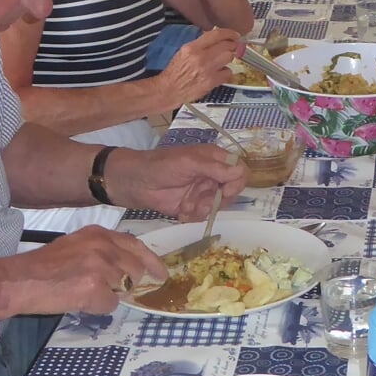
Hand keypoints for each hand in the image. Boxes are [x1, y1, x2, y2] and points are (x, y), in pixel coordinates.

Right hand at [0, 224, 165, 315]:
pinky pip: (110, 305)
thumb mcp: (75, 246)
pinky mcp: (95, 288)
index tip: (160, 273)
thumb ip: (100, 251)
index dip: (150, 261)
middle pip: (135, 269)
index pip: (135, 246)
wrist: (20, 280)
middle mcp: (104, 246)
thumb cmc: (42, 267)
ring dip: (109, 296)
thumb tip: (122, 268)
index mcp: (99, 233)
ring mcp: (101, 266)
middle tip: (106, 289)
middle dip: (126, 284)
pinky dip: (97, 308)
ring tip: (83, 292)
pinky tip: (78, 301)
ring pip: (125, 289)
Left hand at [106, 142, 245, 219]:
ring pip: (217, 206)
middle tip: (201, 201)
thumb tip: (240, 173)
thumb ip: (215, 168)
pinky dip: (192, 215)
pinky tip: (180, 211)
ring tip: (186, 205)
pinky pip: (202, 215)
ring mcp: (201, 191)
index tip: (225, 191)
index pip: (239, 170)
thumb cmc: (162, 165)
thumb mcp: (190, 163)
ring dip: (203, 208)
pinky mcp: (191, 206)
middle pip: (231, 192)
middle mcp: (211, 175)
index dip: (237, 183)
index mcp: (214, 159)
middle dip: (217, 199)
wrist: (135, 183)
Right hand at [155, 29, 241, 111]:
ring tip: (222, 60)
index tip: (234, 34)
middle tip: (232, 47)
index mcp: (192, 48)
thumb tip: (215, 37)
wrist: (170, 90)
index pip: (216, 35)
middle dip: (232, 45)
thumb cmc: (175, 72)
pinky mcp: (212, 82)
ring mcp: (208, 70)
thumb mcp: (184, 52)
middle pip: (226, 45)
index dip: (229, 33)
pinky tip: (220, 72)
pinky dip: (226, 72)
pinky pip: (228, 72)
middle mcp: (201, 57)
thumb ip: (200, 44)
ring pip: (229, 57)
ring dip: (228, 58)